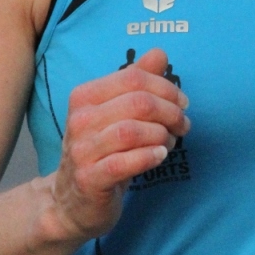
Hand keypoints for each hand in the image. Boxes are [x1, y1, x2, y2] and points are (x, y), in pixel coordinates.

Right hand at [49, 48, 189, 241]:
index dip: (166, 87)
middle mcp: (80, 120)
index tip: (182, 103)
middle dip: (170, 112)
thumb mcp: (117, 113)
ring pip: (133, 131)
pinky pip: (126, 162)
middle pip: (138, 102)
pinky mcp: (90, 178)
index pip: (133, 77)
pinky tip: (159, 156)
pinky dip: (149, 156)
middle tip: (183, 125)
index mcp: (85, 96)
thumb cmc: (102, 152)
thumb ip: (137, 82)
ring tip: (169, 142)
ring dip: (162, 135)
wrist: (72, 201)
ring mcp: (82, 150)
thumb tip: (159, 54)